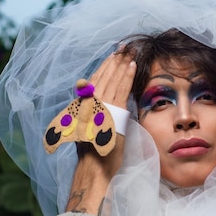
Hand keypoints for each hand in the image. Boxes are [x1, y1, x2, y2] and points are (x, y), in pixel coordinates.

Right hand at [67, 47, 136, 213]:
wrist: (93, 169)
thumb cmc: (93, 154)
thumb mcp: (89, 131)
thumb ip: (94, 115)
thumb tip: (100, 106)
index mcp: (82, 106)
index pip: (95, 81)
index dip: (104, 67)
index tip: (113, 56)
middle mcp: (88, 103)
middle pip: (103, 76)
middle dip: (114, 60)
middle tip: (124, 47)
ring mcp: (99, 107)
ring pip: (112, 80)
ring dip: (121, 65)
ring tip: (130, 52)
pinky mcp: (111, 113)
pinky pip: (120, 90)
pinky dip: (127, 77)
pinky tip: (133, 67)